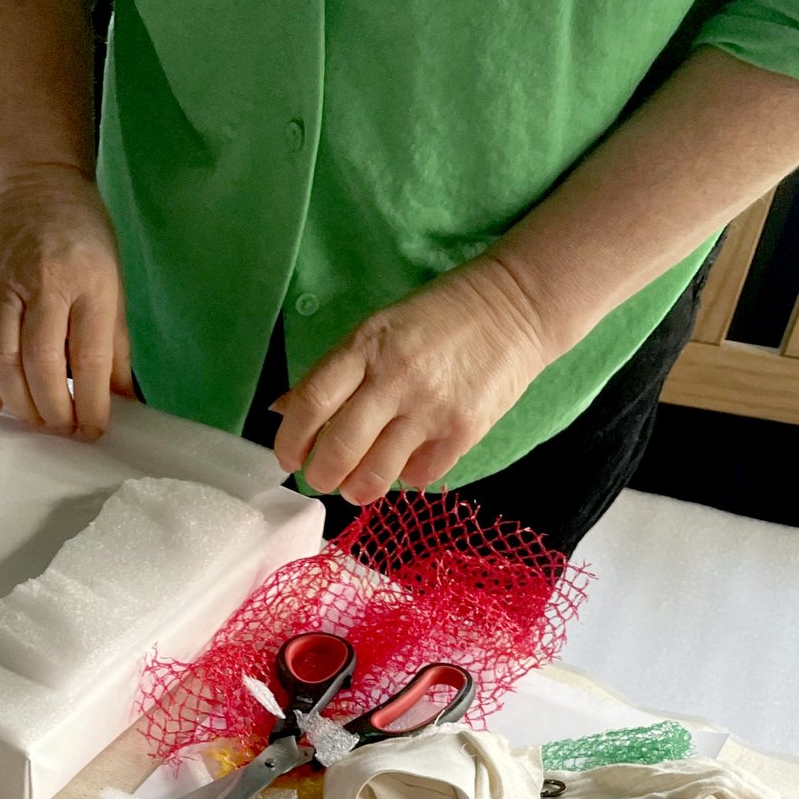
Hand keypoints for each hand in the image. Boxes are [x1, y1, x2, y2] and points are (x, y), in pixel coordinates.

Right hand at [0, 163, 132, 440]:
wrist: (39, 184)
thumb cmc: (85, 238)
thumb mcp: (116, 285)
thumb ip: (115, 347)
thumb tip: (121, 402)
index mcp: (89, 285)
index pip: (89, 357)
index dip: (91, 403)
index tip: (94, 431)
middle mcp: (44, 284)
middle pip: (40, 364)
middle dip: (52, 410)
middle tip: (62, 430)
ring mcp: (5, 285)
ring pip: (3, 358)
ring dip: (18, 401)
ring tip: (34, 420)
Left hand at [271, 252, 553, 503]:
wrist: (514, 308)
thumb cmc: (436, 320)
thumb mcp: (376, 330)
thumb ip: (332, 373)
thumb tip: (284, 411)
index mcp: (366, 347)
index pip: (311, 402)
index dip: (291, 440)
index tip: (290, 457)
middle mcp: (395, 377)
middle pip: (339, 449)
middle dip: (321, 476)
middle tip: (322, 478)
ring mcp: (431, 407)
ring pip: (375, 475)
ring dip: (357, 489)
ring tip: (356, 484)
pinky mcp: (464, 430)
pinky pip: (419, 476)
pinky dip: (404, 477)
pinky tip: (404, 462)